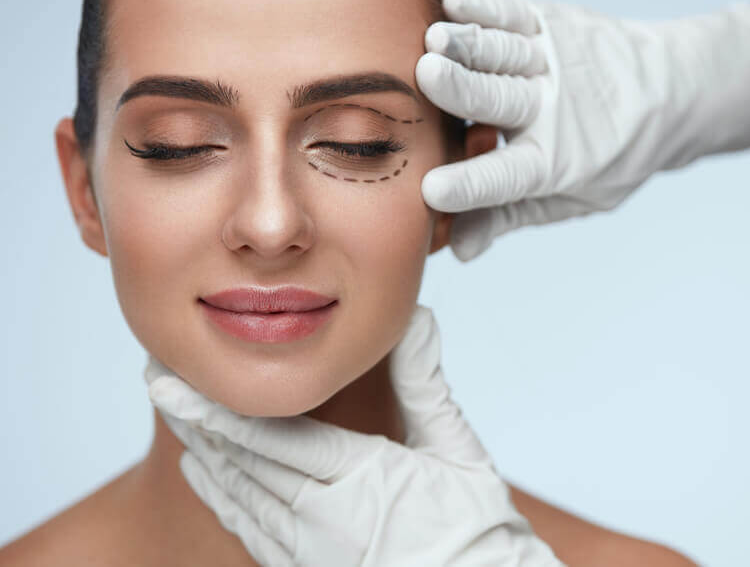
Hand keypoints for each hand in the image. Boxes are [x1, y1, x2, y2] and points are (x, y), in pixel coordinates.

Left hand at [145, 305, 562, 566]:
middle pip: (243, 464)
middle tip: (158, 380)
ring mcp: (310, 551)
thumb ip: (425, 384)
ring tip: (173, 415)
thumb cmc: (477, 526)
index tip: (176, 383)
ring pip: (240, 497)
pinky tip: (202, 471)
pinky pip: (250, 530)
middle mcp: (324, 520)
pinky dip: (221, 496)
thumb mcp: (457, 450)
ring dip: (202, 453)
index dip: (220, 410)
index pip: (274, 439)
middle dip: (197, 420)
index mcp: (362, 480)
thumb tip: (415, 318)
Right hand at [416, 0, 749, 260]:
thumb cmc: (612, 155)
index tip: (431, 192)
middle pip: (500, 101)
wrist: (674, 93)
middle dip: (462, 90)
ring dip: (468, 44)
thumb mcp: (571, 199)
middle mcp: (553, 110)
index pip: (506, 180)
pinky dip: (485, 8)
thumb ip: (509, 216)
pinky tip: (453, 5)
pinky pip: (515, 15)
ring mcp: (554, 62)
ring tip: (433, 40)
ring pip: (505, 53)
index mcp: (555, 163)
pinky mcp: (554, 25)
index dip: (469, 187)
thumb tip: (459, 250)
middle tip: (427, 76)